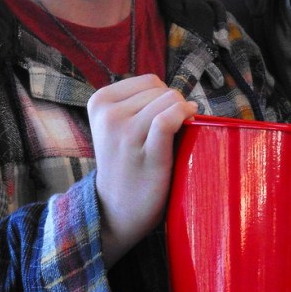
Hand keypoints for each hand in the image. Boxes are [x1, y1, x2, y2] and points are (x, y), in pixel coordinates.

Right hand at [87, 75, 197, 266]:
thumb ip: (138, 102)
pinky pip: (169, 119)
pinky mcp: (146, 153)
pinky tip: (190, 123)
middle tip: (167, 133)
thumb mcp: (118, 125)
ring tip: (174, 136)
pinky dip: (185, 115)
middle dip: (172, 107)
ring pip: (170, 101)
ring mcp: (125, 134)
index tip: (160, 118)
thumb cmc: (127, 162)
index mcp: (99, 102)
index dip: (164, 96)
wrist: (116, 210)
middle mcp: (108, 115)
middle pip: (161, 90)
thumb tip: (178, 90)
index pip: (150, 81)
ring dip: (181, 114)